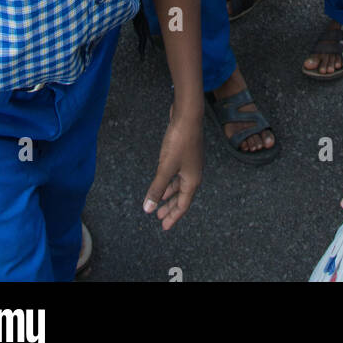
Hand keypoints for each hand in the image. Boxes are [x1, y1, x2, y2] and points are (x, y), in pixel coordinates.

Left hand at [143, 108, 202, 229]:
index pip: (183, 205)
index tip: (164, 227)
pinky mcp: (185, 154)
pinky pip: (177, 174)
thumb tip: (148, 209)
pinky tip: (162, 181)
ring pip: (178, 185)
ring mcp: (190, 164)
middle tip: (159, 218)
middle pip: (181, 196)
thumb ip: (157, 189)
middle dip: (169, 208)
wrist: (188, 116)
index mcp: (192, 180)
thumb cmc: (179, 141)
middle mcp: (193, 174)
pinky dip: (169, 182)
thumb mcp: (165, 167)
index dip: (173, 217)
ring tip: (158, 202)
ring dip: (168, 194)